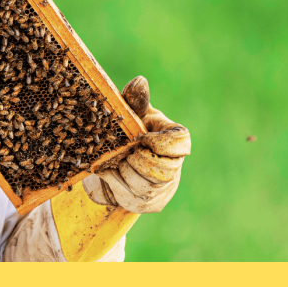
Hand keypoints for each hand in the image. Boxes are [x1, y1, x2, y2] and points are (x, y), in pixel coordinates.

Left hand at [82, 76, 190, 213]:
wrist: (116, 162)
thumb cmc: (129, 133)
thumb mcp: (131, 115)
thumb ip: (135, 101)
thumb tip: (139, 81)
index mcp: (176, 141)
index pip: (180, 142)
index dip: (159, 142)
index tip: (141, 137)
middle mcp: (175, 168)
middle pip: (160, 169)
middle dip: (136, 159)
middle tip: (124, 151)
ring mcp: (162, 190)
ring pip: (143, 185)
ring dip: (122, 170)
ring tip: (115, 160)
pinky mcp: (148, 205)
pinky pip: (128, 197)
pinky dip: (112, 182)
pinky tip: (108, 171)